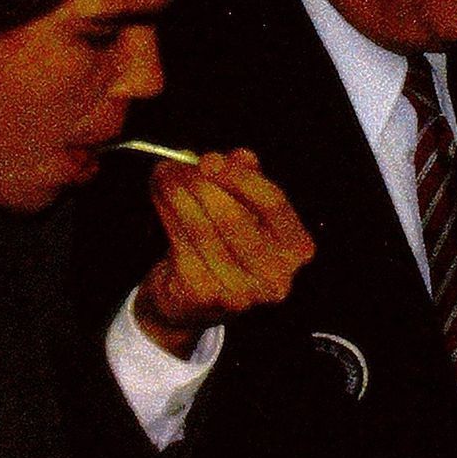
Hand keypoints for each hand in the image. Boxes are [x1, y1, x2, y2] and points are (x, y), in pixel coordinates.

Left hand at [132, 150, 313, 356]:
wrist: (194, 300)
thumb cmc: (226, 247)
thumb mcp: (245, 209)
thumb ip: (247, 179)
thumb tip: (239, 157)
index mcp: (295, 249)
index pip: (273, 204)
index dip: (240, 178)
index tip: (211, 161)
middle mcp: (275, 276)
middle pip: (233, 216)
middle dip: (200, 184)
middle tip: (177, 164)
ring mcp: (240, 290)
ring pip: (202, 228)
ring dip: (177, 194)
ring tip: (165, 176)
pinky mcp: (204, 294)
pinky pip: (180, 242)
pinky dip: (166, 213)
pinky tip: (161, 197)